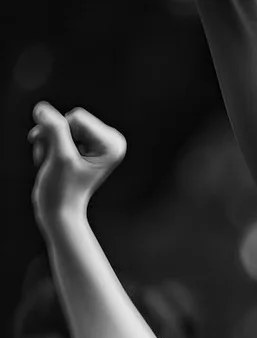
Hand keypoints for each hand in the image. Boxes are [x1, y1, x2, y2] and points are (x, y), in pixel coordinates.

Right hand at [29, 103, 126, 224]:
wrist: (58, 209)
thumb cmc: (63, 189)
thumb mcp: (60, 157)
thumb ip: (54, 129)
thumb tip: (42, 108)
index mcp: (113, 144)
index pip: (76, 117)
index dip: (61, 134)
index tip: (63, 157)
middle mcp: (109, 140)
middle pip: (69, 118)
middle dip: (54, 137)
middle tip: (54, 160)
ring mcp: (95, 141)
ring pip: (59, 123)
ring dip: (48, 141)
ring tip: (51, 162)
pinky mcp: (82, 144)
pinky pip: (55, 130)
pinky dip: (47, 143)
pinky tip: (49, 159)